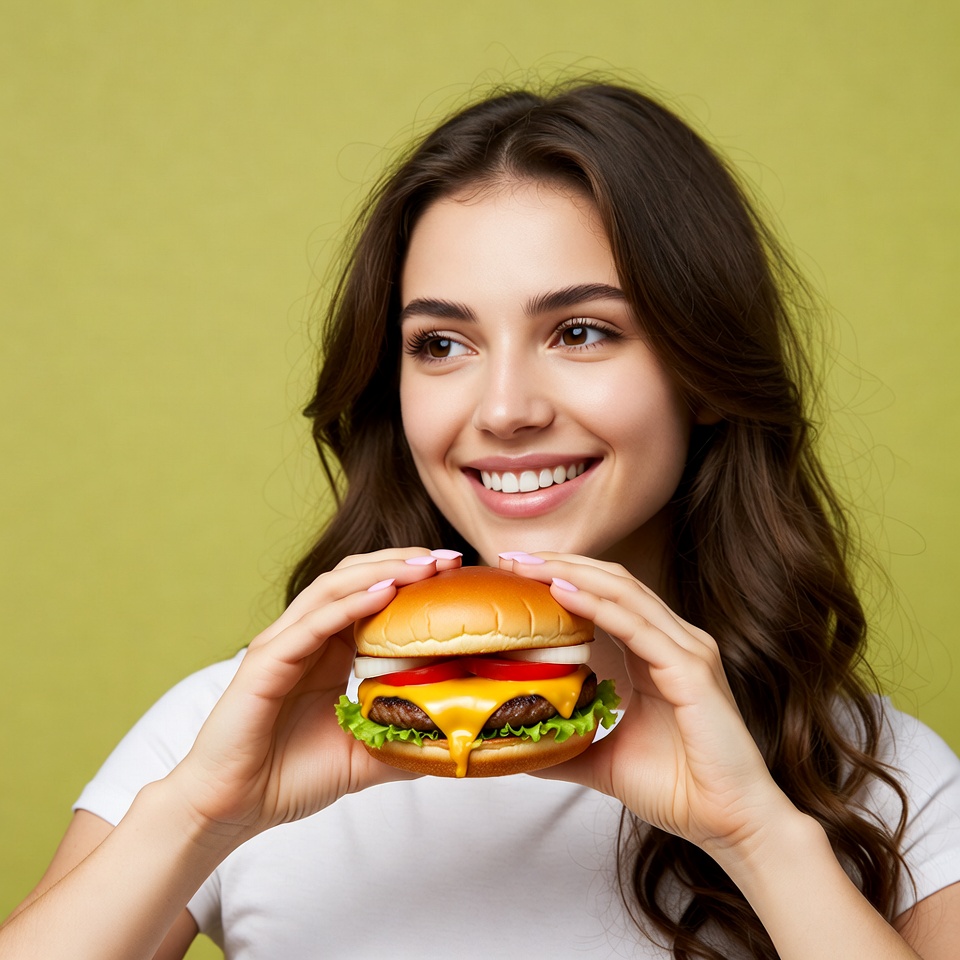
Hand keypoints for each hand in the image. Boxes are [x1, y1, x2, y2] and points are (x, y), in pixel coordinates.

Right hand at [169, 548, 462, 843]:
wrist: (232, 809)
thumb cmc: (289, 777)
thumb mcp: (363, 755)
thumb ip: (400, 739)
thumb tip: (452, 742)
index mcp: (328, 649)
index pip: (370, 591)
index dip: (411, 576)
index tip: (455, 571)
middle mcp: (305, 636)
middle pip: (355, 576)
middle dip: (403, 561)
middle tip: (449, 558)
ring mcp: (283, 645)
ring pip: (334, 588)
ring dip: (382, 570)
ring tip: (424, 565)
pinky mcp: (265, 663)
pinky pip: (312, 624)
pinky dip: (350, 604)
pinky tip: (386, 593)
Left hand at [500, 553, 794, 857]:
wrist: (731, 825)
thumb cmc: (681, 790)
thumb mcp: (605, 760)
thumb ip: (570, 746)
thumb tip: (526, 748)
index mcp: (659, 652)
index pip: (607, 596)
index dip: (563, 577)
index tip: (516, 573)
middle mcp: (676, 641)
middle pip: (613, 582)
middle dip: (561, 564)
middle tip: (512, 558)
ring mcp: (688, 651)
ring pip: (624, 594)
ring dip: (573, 575)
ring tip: (529, 567)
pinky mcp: (692, 671)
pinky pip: (638, 628)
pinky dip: (598, 606)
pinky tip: (563, 594)